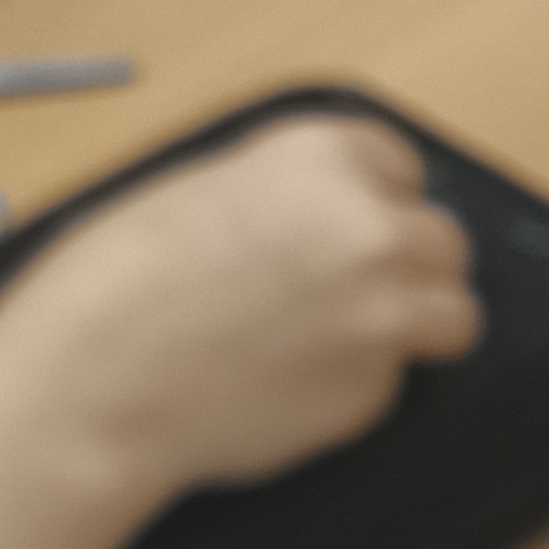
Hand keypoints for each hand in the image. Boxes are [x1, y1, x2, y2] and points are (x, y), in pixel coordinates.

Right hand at [0, 110, 477, 548]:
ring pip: (453, 315)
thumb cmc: (115, 281)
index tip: (352, 220)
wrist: (95, 381)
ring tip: (346, 338)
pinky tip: (290, 384)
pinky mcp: (377, 391)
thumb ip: (286, 197)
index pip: (399, 166)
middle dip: (406, 263)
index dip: (377, 197)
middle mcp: (373, 228)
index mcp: (323, 158)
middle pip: (441, 241)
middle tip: (349, 289)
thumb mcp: (203, 191)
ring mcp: (386, 313)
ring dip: (416, 323)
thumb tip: (327, 222)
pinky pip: (395, 379)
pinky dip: (359, 382)